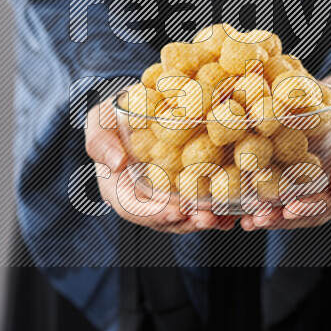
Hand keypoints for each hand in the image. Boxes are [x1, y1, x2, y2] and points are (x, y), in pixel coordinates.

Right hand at [84, 99, 237, 233]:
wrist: (134, 108)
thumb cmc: (111, 118)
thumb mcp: (98, 124)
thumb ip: (101, 143)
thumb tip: (117, 163)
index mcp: (118, 188)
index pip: (133, 209)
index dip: (155, 214)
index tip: (176, 211)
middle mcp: (141, 198)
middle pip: (163, 219)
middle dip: (186, 222)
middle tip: (208, 218)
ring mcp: (162, 196)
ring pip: (183, 216)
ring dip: (203, 220)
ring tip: (223, 219)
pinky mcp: (181, 188)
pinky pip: (197, 204)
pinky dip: (214, 211)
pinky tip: (232, 212)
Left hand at [240, 72, 330, 230]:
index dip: (312, 208)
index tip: (291, 208)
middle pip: (310, 215)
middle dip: (283, 219)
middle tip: (260, 218)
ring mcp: (316, 196)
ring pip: (293, 213)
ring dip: (270, 218)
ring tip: (249, 220)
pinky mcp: (298, 188)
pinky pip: (282, 200)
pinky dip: (264, 206)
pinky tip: (243, 211)